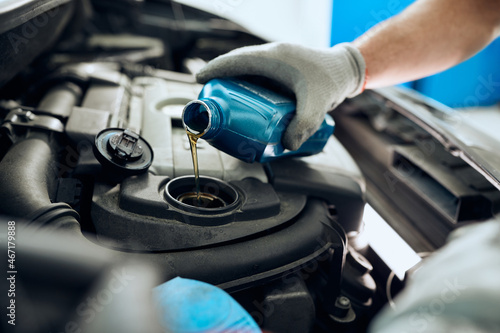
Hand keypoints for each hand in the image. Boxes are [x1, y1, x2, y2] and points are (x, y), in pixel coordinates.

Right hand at [196, 42, 365, 149]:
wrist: (346, 69)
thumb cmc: (331, 79)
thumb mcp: (317, 105)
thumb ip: (303, 125)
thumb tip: (287, 145)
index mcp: (273, 58)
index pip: (236, 61)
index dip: (216, 70)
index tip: (200, 80)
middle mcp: (271, 56)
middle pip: (236, 65)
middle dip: (220, 79)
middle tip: (209, 97)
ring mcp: (275, 60)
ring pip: (245, 69)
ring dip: (232, 82)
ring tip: (223, 102)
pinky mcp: (279, 68)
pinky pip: (256, 74)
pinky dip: (246, 85)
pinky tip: (245, 101)